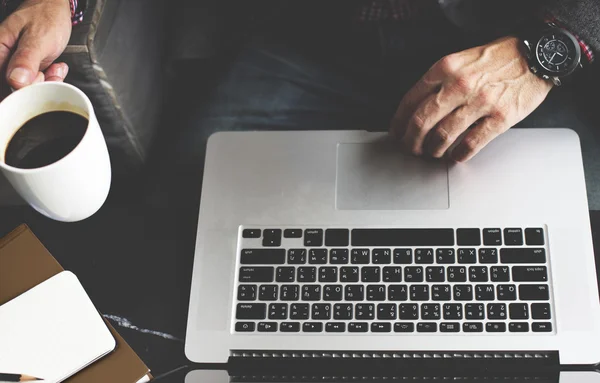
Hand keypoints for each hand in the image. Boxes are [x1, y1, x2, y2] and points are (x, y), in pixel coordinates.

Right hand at [0, 0, 71, 91]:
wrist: (56, 9)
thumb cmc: (45, 16)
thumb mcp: (38, 37)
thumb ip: (26, 59)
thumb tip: (16, 81)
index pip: (2, 82)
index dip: (19, 89)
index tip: (36, 79)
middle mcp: (4, 60)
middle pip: (14, 88)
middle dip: (36, 86)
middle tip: (47, 72)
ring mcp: (16, 65)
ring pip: (28, 88)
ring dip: (47, 82)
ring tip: (55, 68)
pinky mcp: (29, 69)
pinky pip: (38, 83)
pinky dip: (51, 79)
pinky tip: (56, 68)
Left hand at [390, 36, 552, 161]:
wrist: (536, 56)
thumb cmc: (498, 59)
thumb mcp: (461, 60)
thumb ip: (439, 81)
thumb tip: (416, 109)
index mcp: (445, 68)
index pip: (410, 100)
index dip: (399, 122)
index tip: (396, 132)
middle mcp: (459, 84)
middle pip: (422, 121)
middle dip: (411, 141)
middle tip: (411, 149)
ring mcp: (480, 102)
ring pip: (443, 135)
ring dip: (433, 150)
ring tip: (432, 153)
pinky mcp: (500, 118)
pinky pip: (471, 144)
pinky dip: (458, 154)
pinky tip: (455, 156)